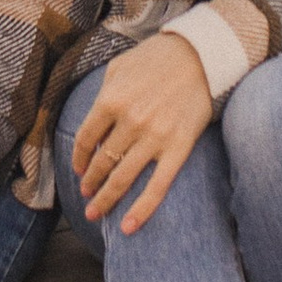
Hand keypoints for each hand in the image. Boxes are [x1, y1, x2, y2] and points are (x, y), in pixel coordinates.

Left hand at [70, 34, 214, 231]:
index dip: (80, 157)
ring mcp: (155, 137)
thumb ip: (104, 93)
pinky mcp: (178, 148)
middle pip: (103, 162)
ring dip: (106, 199)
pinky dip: (141, 209)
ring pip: (123, 178)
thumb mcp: (121, 66)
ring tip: (96, 212)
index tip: (79, 169)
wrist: (202, 55)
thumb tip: (96, 124)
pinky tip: (128, 227)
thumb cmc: (158, 58)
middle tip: (85, 197)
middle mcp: (130, 121)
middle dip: (90, 184)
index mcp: (111, 99)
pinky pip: (158, 186)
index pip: (87, 138)